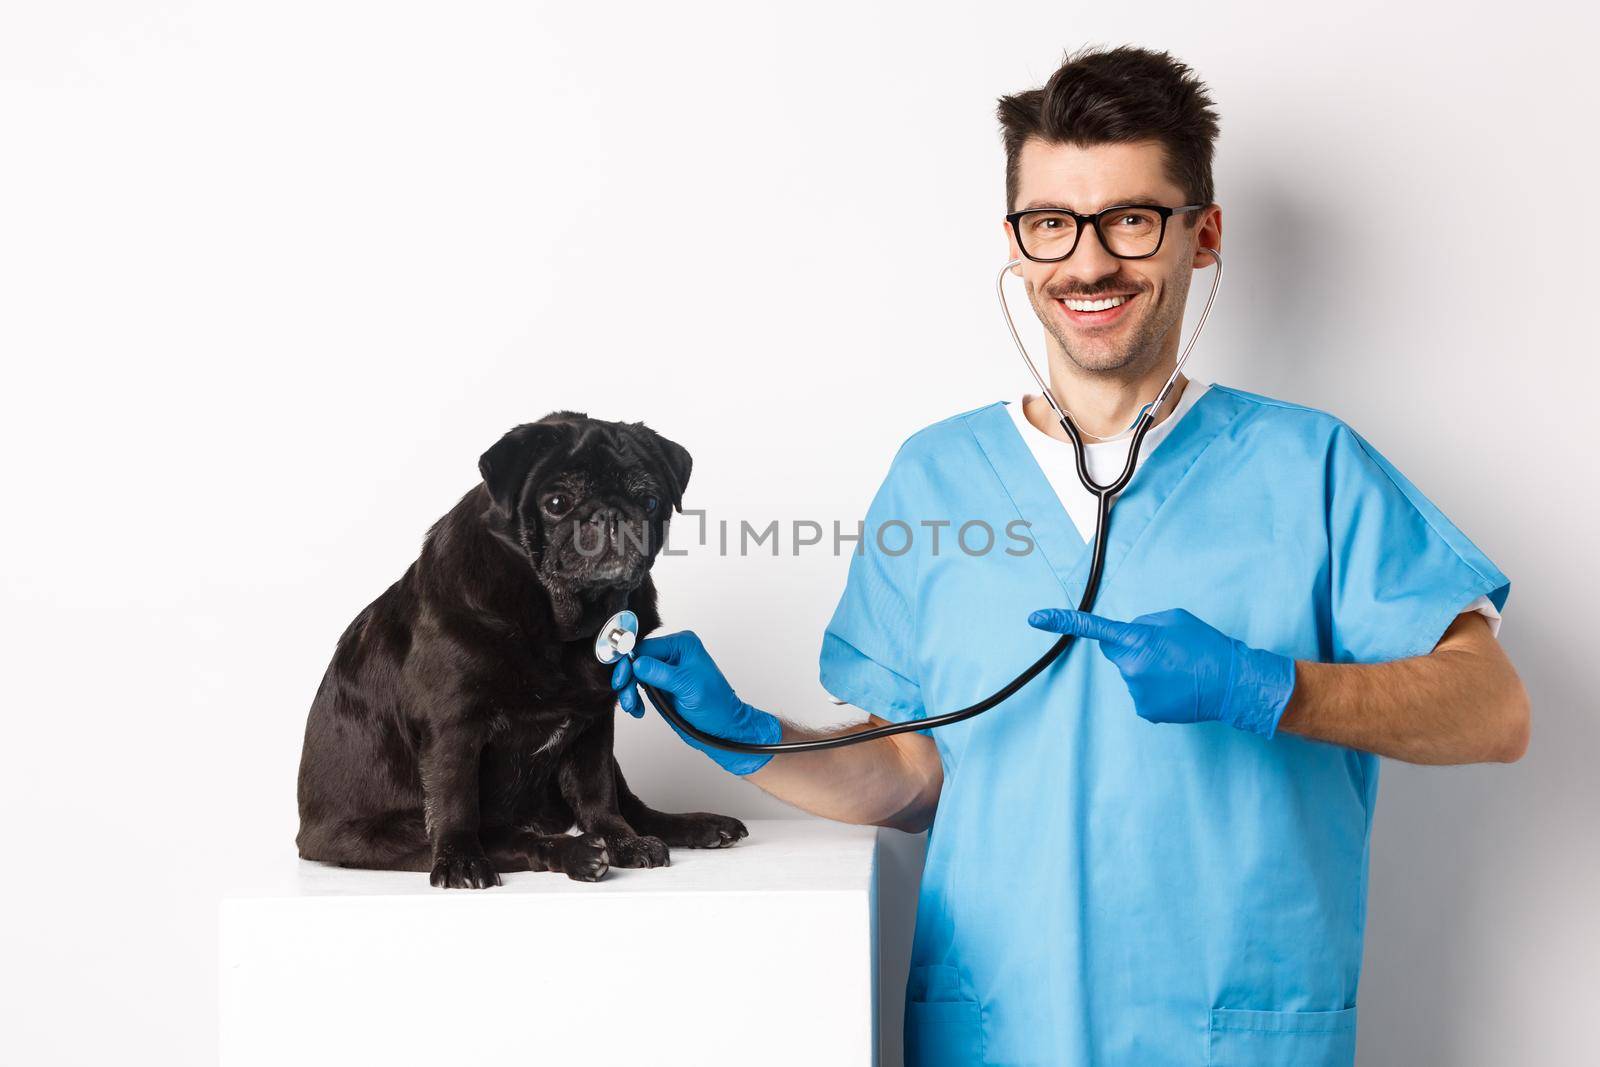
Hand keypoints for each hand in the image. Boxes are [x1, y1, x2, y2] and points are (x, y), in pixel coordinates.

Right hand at [609, 630, 782, 775]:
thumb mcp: (687, 686)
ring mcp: (665, 670)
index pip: (645, 647)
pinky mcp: (661, 685)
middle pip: (636, 660)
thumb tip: (636, 663)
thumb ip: (660, 673)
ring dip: (629, 691)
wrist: (722, 727)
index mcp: (681, 645)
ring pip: (634, 674)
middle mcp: (672, 654)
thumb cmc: (715, 705)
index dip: (629, 663)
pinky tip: (638, 710)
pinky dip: (634, 698)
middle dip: (627, 679)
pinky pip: (639, 686)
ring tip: (633, 707)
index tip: (622, 680)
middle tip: (627, 698)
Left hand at [1027, 607, 1295, 737]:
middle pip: (1118, 653)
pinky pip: (1141, 693)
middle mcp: (1130, 668)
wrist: (1231, 682)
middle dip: (1133, 650)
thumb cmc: (1205, 645)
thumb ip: (1143, 624)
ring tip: (1179, 671)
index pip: (1092, 628)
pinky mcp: (1145, 711)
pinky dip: (1156, 690)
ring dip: (1149, 670)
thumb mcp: (1173, 619)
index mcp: (1136, 640)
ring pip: (1132, 675)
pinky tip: (1177, 687)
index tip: (1034, 618)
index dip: (1061, 621)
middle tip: (1166, 652)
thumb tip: (1128, 636)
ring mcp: (1136, 692)